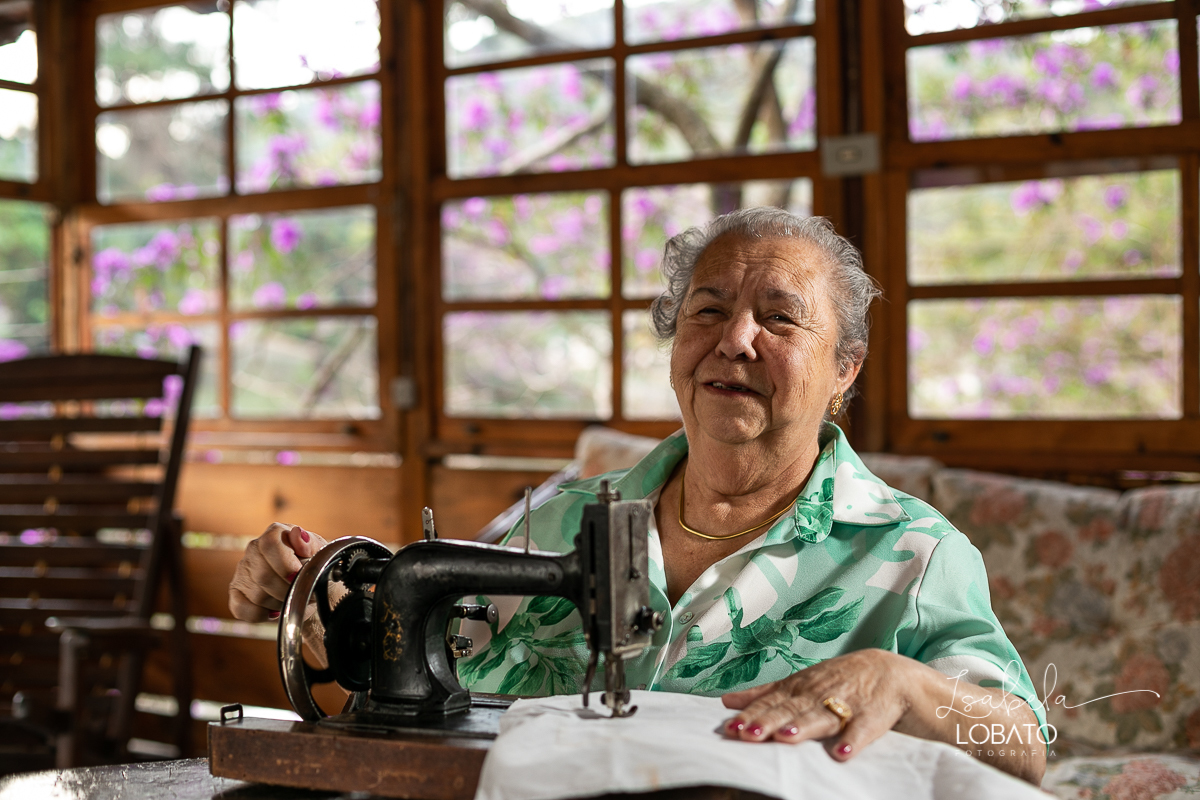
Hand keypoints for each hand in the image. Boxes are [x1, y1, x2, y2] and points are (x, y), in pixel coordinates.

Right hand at [228, 522, 326, 621]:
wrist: (310, 585)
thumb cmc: (314, 565)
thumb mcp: (320, 551)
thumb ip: (310, 542)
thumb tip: (298, 534)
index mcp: (275, 534)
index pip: (270, 544)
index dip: (284, 563)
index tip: (297, 576)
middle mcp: (254, 549)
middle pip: (263, 574)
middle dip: (287, 590)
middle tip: (303, 594)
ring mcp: (243, 571)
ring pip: (257, 595)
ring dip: (280, 604)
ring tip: (293, 600)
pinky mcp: (236, 592)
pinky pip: (242, 609)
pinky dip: (262, 615)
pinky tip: (275, 610)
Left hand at [720, 649, 915, 760]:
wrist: (890, 672)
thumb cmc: (836, 680)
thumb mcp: (799, 682)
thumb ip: (764, 693)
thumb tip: (726, 701)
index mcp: (798, 688)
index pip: (770, 702)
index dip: (750, 715)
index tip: (730, 727)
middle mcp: (817, 695)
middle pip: (790, 710)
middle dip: (769, 722)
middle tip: (748, 735)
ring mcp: (844, 704)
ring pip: (820, 717)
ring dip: (803, 728)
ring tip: (785, 738)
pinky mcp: (870, 717)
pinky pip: (861, 730)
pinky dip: (852, 741)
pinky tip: (842, 753)